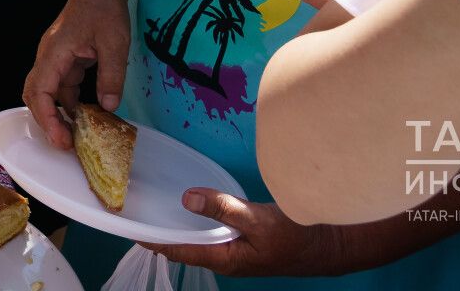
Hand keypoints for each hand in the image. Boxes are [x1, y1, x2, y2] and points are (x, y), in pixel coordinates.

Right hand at [24, 0, 130, 148]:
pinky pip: (60, 86)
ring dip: (56, 114)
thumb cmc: (105, 8)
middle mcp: (48, 56)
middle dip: (46, 121)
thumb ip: (111, 75)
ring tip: (75, 136)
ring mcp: (54, 58)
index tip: (61, 138)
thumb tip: (109, 107)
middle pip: (34, 94)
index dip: (47, 118)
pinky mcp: (64, 59)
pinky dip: (68, 103)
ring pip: (46, 92)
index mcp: (54, 52)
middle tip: (66, 145)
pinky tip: (83, 115)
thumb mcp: (115, 42)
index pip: (40, 91)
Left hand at [144, 191, 350, 276]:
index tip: (129, 228)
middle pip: (184, 247)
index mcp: (224, 259)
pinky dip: (196, 222)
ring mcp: (235, 252)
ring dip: (177, 227)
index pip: (179, 251)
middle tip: (136, 212)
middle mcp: (225, 259)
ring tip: (154, 209)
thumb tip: (186, 199)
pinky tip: (190, 208)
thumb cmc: (296, 237)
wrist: (329, 246)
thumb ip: (223, 208)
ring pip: (197, 240)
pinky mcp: (243, 243)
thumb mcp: (258, 220)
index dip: (153, 240)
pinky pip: (211, 234)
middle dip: (161, 234)